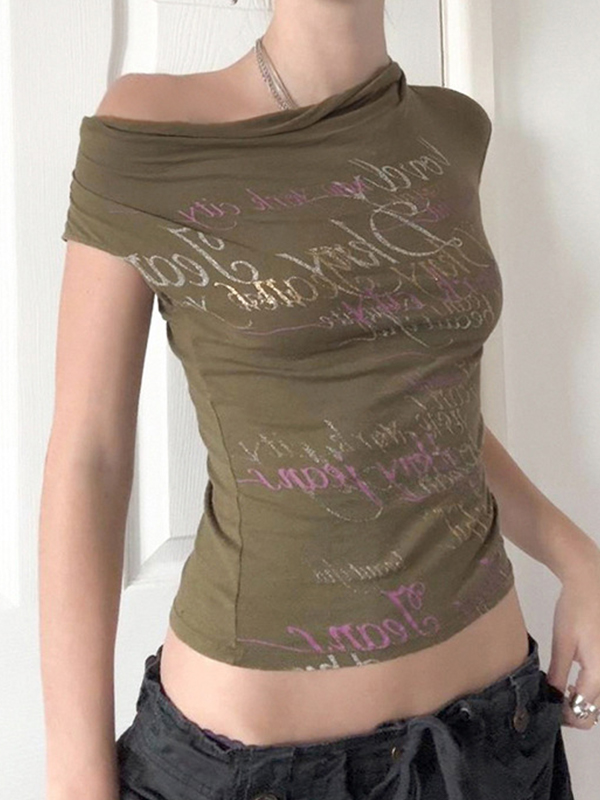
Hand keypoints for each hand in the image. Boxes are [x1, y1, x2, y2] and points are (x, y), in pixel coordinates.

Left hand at [546, 552, 599, 729]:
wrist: (591, 584)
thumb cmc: (575, 610)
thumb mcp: (562, 643)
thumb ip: (558, 674)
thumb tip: (552, 698)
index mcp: (599, 673)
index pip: (583, 712)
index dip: (563, 715)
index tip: (548, 703)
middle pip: (594, 711)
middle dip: (573, 711)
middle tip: (554, 695)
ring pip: (599, 701)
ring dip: (582, 702)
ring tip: (564, 687)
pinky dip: (589, 690)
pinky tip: (576, 679)